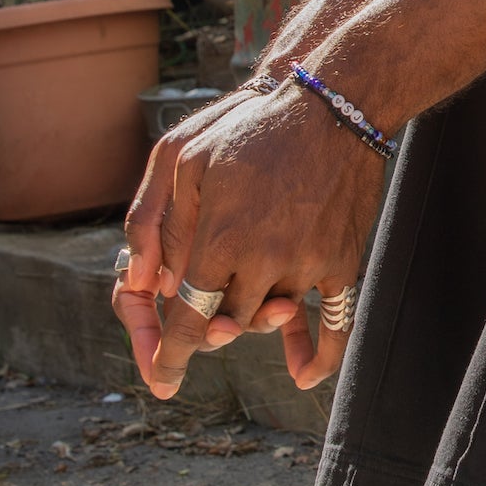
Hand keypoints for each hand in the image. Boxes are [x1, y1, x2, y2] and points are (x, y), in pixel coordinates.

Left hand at [111, 82, 387, 399]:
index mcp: (220, 238)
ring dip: (254, 320)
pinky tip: (302, 374)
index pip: (189, 318)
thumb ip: (155, 221)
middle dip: (209, 328)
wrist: (333, 107)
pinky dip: (319, 353)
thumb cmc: (250, 127)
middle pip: (228, 322)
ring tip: (240, 308)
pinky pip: (334, 322)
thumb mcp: (181, 157)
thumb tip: (143, 282)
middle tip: (201, 321)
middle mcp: (264, 261)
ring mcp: (307, 264)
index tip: (161, 378)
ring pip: (271, 319)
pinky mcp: (342, 262)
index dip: (170, 353)